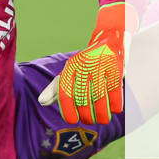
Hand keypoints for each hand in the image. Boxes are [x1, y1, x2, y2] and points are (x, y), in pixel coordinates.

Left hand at [38, 2, 131, 123]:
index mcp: (71, 66)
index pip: (65, 92)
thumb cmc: (87, 62)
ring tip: (102, 120)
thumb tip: (42, 102)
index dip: (68, 110)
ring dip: (101, 114)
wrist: (110, 38)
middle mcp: (84, 65)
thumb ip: (56, 86)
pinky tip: (115, 110)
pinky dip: (115, 105)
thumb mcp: (70, 70)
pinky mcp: (116, 67)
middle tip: (89, 121)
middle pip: (83, 97)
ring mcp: (101, 65)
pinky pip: (115, 92)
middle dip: (86, 115)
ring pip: (99, 97)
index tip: (72, 120)